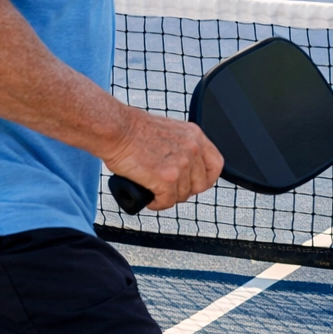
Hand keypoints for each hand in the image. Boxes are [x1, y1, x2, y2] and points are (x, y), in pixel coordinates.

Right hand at [103, 106, 221, 211]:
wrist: (117, 130)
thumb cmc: (134, 129)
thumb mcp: (170, 131)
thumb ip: (182, 146)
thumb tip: (185, 165)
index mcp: (195, 136)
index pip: (216, 165)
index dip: (206, 179)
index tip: (195, 183)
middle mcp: (192, 149)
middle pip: (199, 184)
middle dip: (183, 190)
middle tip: (168, 189)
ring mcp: (181, 164)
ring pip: (182, 195)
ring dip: (168, 197)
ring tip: (155, 191)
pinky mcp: (166, 179)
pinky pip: (167, 201)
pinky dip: (157, 204)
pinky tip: (150, 198)